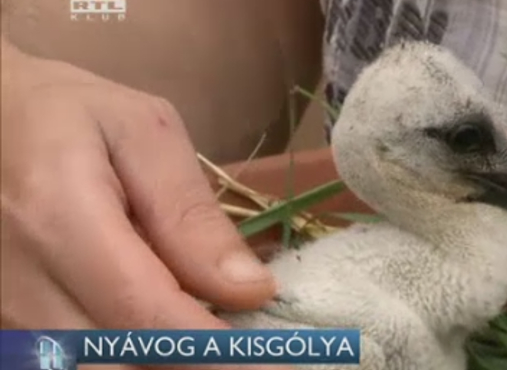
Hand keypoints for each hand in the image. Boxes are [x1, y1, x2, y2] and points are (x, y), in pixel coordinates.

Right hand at [0, 39, 288, 368]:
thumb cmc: (66, 115)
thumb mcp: (142, 135)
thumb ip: (191, 215)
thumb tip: (250, 290)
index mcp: (57, 217)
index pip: (146, 312)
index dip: (216, 351)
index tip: (277, 364)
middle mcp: (19, 280)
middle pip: (118, 360)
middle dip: (196, 365)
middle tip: (253, 354)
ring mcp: (2, 312)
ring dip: (165, 365)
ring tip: (215, 339)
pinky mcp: (5, 326)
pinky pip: (73, 363)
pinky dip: (129, 358)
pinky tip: (167, 336)